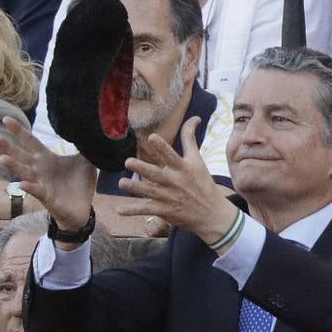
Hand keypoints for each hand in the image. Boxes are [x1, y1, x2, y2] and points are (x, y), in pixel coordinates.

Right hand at [0, 116, 96, 231]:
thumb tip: (87, 127)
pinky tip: (22, 184)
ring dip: (13, 167)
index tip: (6, 119)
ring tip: (2, 159)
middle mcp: (40, 171)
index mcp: (47, 159)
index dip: (18, 131)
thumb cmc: (80, 184)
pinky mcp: (48, 199)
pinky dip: (30, 188)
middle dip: (8, 147)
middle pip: (21, 156)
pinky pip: (37, 192)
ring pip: (24, 174)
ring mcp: (42, 184)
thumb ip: (83, 146)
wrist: (83, 209)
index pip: (30, 142)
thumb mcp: (85, 161)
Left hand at [109, 117, 237, 243]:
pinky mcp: (164, 210)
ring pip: (148, 192)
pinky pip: (146, 209)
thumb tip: (193, 118)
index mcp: (183, 168)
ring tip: (121, 183)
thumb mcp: (197, 160)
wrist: (212, 213)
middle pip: (156, 174)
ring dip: (134, 188)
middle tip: (128, 162)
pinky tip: (119, 210)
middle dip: (142, 168)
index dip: (161, 147)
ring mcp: (168, 197)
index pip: (171, 155)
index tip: (151, 137)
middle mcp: (175, 182)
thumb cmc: (202, 183)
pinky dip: (133, 210)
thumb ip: (190, 139)